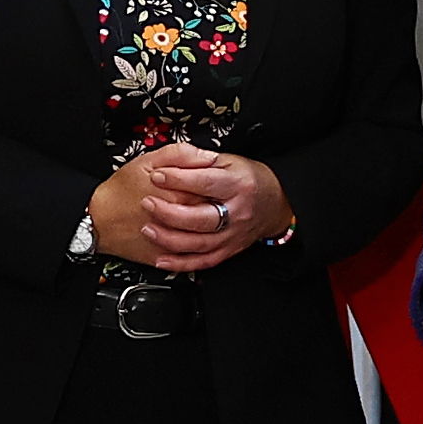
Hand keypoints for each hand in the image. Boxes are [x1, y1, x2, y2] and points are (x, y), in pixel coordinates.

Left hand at [128, 144, 288, 276]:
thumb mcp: (228, 160)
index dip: (178, 179)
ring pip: (199, 244)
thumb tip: (172, 161)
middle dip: (169, 212)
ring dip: (170, 239)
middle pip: (201, 218)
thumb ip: (199, 160)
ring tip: (148, 229)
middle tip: (147, 203)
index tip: (157, 176)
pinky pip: (204, 262)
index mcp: (238, 185)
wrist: (275, 202)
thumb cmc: (247, 179)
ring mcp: (233, 235)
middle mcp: (237, 212)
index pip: (205, 183)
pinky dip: (181, 263)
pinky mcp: (229, 250)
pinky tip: (162, 259)